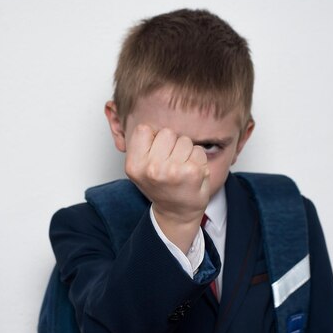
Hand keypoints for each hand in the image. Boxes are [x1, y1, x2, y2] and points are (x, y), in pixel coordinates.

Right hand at [125, 124, 209, 251]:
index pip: (144, 130)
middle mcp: (151, 169)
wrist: (176, 214)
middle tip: (170, 164)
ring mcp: (173, 171)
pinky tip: (192, 174)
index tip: (155, 154)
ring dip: (186, 152)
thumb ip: (142, 146)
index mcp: (134, 166)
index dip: (152, 139)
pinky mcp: (193, 172)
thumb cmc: (160, 186)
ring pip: (184, 140)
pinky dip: (198, 160)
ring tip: (181, 170)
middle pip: (167, 132)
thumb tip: (147, 119)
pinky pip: (198, 150)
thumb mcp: (140, 168)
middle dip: (171, 144)